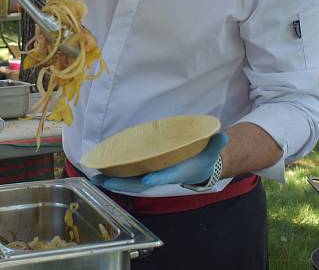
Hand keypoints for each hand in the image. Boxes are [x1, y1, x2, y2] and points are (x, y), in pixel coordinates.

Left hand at [91, 133, 227, 193]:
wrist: (200, 168)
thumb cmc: (203, 157)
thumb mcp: (213, 149)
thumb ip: (217, 143)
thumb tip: (222, 135)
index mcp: (177, 170)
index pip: (166, 176)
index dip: (156, 178)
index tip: (144, 179)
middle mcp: (162, 176)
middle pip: (141, 183)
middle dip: (123, 183)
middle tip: (103, 179)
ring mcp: (153, 176)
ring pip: (132, 182)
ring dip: (115, 180)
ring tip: (96, 177)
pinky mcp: (147, 172)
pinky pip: (130, 177)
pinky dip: (117, 176)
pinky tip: (102, 173)